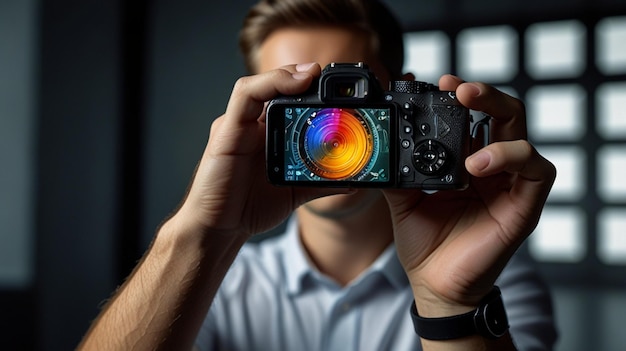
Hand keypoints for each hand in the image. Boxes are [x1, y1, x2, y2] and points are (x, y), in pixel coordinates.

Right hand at [172, 63, 350, 238]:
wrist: (219, 229)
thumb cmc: (249, 207)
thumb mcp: (293, 191)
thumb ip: (320, 182)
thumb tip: (352, 182)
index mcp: (267, 133)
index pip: (289, 99)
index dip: (312, 89)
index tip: (341, 91)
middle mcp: (251, 124)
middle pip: (275, 87)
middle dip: (304, 77)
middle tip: (332, 77)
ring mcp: (237, 125)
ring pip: (259, 85)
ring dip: (286, 75)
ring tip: (313, 74)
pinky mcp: (226, 131)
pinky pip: (245, 96)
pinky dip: (269, 83)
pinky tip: (294, 83)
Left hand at [383, 75, 555, 315]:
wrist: (434, 284)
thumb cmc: (424, 242)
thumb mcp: (403, 200)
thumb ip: (398, 170)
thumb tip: (381, 142)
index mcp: (465, 161)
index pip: (474, 116)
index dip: (462, 96)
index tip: (439, 82)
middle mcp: (491, 167)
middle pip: (503, 113)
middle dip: (485, 94)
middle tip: (458, 88)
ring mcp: (510, 185)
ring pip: (523, 134)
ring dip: (498, 123)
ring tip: (467, 147)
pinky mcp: (524, 205)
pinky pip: (537, 170)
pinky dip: (511, 158)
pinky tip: (478, 167)